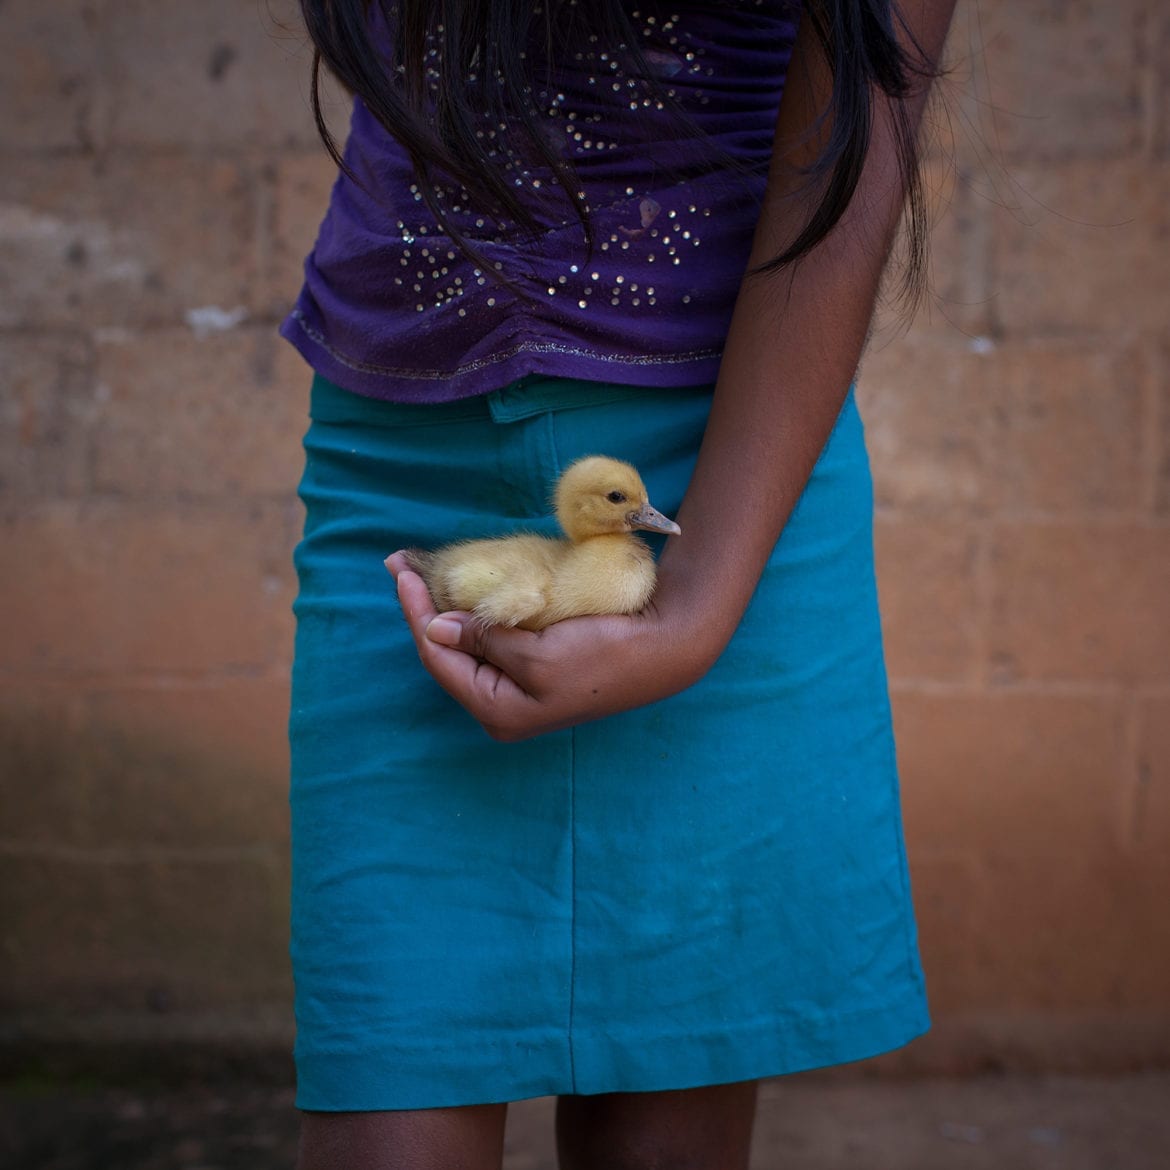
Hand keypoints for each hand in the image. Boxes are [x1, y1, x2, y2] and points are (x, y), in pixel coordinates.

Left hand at [385, 551, 718, 741]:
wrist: (665, 646)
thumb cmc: (605, 655)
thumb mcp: (538, 654)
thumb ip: (484, 641)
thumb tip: (436, 627)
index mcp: (498, 711)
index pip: (438, 657)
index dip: (415, 612)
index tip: (400, 569)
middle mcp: (502, 706)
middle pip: (446, 652)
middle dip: (423, 608)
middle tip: (399, 563)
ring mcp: (519, 688)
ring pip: (466, 644)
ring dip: (444, 607)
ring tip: (421, 573)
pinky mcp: (535, 667)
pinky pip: (490, 639)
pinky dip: (473, 612)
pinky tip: (460, 591)